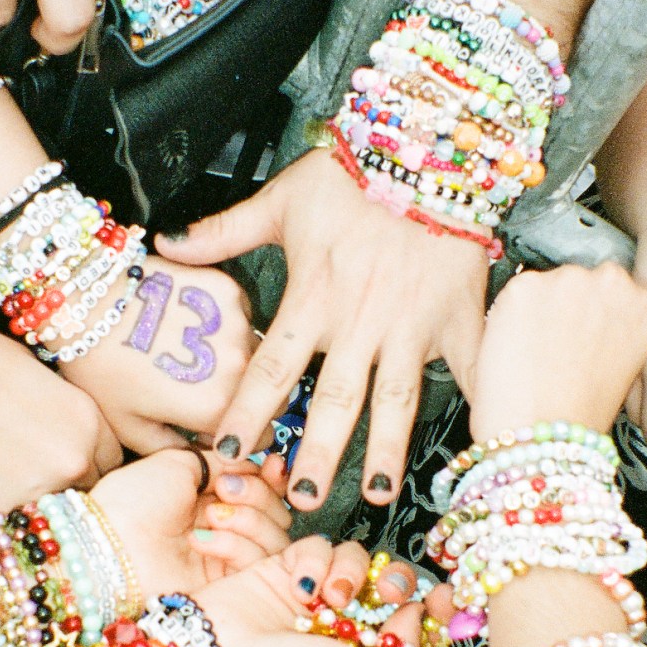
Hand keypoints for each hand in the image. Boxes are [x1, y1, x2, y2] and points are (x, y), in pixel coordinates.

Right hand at [0, 319, 120, 517]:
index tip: (69, 458)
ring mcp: (36, 492)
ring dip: (37, 503)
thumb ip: (62, 407)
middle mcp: (72, 460)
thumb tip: (62, 429)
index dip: (88, 457)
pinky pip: (12, 524)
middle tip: (33, 471)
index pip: (111, 459)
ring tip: (3, 480)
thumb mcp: (35, 371)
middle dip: (67, 483)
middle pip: (89, 489)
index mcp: (87, 420)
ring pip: (54, 513)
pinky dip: (0, 514)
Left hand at [67, 256, 254, 451]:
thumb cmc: (101, 369)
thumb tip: (206, 456)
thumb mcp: (131, 429)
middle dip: (245, 396)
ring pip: (258, 352)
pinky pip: (243, 317)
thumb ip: (179, 452)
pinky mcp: (228, 290)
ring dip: (236, 358)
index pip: (263, 434)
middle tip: (204, 388)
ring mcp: (236, 322)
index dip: (241, 434)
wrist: (85, 305)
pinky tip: (188, 324)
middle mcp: (238, 364)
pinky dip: (225, 324)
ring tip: (190, 352)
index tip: (218, 424)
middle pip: (268, 392)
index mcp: (217, 406)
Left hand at [91, 448, 291, 595]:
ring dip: (249, 519)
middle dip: (258, 495)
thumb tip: (256, 461)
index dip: (271, 477)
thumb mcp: (178, 463)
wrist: (106, 545)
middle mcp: (223, 527)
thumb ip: (223, 461)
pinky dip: (235, 545)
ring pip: (274, 540)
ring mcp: (225, 558)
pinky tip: (202, 539)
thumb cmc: (131, 501)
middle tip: (226, 490)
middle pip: (276, 514)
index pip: (262, 488)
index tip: (272, 465)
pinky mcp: (224, 587)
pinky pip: (256, 565)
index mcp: (210, 497)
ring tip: (212, 514)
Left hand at [157, 149, 488, 511]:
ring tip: (374, 494)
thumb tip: (167, 244)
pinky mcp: (459, 318)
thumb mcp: (279, 199)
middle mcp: (360, 323)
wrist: (428, 147)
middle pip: (333, 403)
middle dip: (315, 455)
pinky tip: (477, 446)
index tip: (228, 453)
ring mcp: (412, 326)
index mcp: (313, 299)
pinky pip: (470, 373)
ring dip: (384, 451)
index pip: (271, 370)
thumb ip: (223, 231)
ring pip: (395, 402)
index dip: (248, 413)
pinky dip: (478, 408)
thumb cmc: (353, 172)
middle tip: (298, 499)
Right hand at [199, 536, 432, 646]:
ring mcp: (311, 598)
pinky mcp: (283, 570)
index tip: (448, 596)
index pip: (408, 627)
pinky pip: (317, 547)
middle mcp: (338, 628)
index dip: (431, 609)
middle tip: (385, 591)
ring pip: (355, 561)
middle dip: (394, 583)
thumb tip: (418, 620)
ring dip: (351, 573)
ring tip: (331, 596)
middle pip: (387, 587)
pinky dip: (316, 561)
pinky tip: (302, 585)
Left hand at [470, 263, 646, 441]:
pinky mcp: (525, 285)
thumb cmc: (583, 415)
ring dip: (538, 309)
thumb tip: (595, 313)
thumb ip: (619, 328)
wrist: (544, 440)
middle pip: (583, 279)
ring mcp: (569, 279)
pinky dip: (508, 317)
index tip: (589, 341)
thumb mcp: (627, 366)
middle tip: (558, 351)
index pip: (621, 289)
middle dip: (569, 306)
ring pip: (548, 284)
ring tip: (536, 356)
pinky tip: (515, 350)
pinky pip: (514, 294)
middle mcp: (615, 282)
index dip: (598, 316)